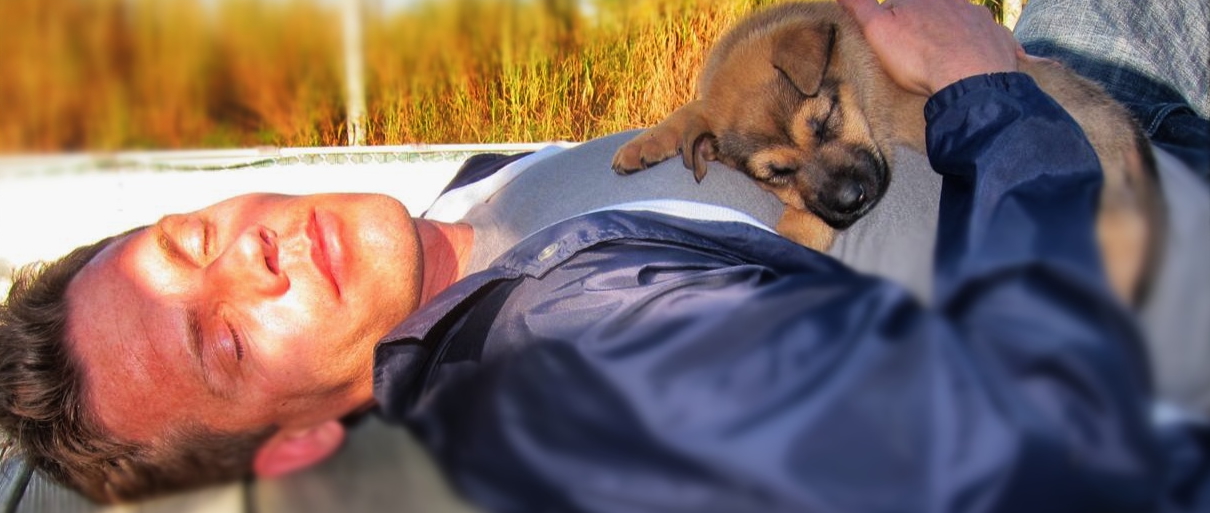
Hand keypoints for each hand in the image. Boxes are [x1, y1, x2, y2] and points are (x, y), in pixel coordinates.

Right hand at [837, 0, 1020, 95]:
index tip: (893, 38)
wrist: (968, 79)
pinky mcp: (998, 39)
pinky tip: (987, 55)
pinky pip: (994, 37)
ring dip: (959, 29)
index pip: (902, 5)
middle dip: (929, 22)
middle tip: (920, 49)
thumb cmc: (919, 57)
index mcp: (923, 0)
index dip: (894, 19)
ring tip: (949, 51)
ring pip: (966, 18)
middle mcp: (954, 2)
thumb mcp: (878, 31)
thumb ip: (861, 7)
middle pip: (936, 9)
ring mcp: (979, 19)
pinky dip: (990, 43)